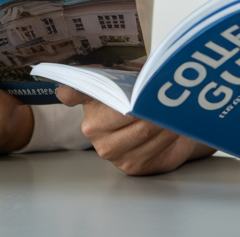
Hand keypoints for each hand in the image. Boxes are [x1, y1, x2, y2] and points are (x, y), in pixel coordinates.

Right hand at [56, 86, 214, 174]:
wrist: (163, 130)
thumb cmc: (144, 103)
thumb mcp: (133, 80)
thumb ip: (121, 75)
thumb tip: (121, 74)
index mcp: (90, 102)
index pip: (75, 94)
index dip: (71, 93)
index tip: (66, 91)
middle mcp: (93, 129)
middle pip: (125, 113)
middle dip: (149, 105)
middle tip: (165, 97)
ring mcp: (109, 150)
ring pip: (144, 130)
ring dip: (163, 119)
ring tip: (173, 110)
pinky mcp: (130, 165)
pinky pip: (155, 146)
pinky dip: (168, 134)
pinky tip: (172, 127)